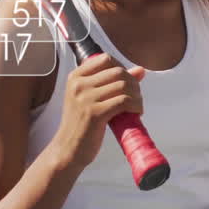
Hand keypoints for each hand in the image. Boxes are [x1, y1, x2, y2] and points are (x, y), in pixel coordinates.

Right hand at [51, 54, 145, 168]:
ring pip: (124, 86)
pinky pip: (124, 101)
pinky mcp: (95, 113)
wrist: (67, 150)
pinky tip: (135, 113)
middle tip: (135, 98)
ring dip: (136, 96)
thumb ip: (113, 82)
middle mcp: (79, 84)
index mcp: (76, 77)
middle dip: (133, 83)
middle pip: (118, 72)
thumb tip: (140, 70)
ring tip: (136, 107)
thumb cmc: (81, 125)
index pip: (106, 59)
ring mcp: (86, 98)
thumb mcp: (91, 99)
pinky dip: (135, 105)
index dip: (122, 68)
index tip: (127, 82)